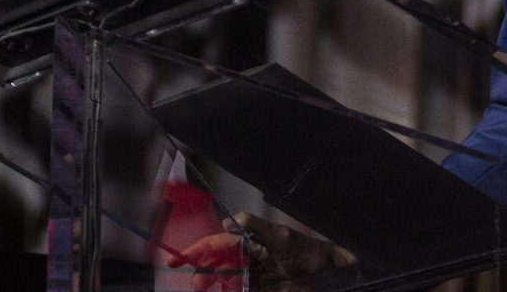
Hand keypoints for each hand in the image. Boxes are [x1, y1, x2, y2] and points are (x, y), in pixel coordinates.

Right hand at [171, 211, 357, 291]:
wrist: (330, 274)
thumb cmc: (308, 252)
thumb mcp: (281, 236)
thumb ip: (255, 227)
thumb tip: (228, 221)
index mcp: (249, 242)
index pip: (216, 244)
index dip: (195, 251)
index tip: (176, 261)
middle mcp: (247, 259)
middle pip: (215, 267)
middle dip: (202, 275)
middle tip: (198, 285)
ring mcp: (253, 277)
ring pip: (224, 283)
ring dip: (215, 285)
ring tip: (208, 289)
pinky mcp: (259, 290)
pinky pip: (238, 291)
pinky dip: (229, 291)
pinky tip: (224, 291)